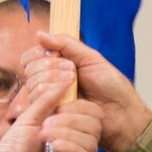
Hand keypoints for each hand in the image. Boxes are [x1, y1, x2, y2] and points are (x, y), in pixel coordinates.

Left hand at [0, 69, 101, 151]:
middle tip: (46, 124)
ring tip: (43, 136)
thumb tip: (67, 78)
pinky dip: (71, 148)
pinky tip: (54, 148)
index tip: (57, 108)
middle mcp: (77, 145)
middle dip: (70, 119)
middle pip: (94, 125)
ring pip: (91, 141)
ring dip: (66, 133)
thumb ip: (48, 99)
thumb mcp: (29, 117)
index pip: (91, 113)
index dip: (78, 106)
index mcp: (69, 128)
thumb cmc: (12, 150)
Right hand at [22, 33, 151, 151]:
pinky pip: (39, 104)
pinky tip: (68, 97)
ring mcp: (48, 102)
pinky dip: (52, 95)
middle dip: (50, 67)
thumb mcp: (90, 57)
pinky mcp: (51, 117)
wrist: (121, 111)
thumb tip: (39, 34)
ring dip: (54, 81)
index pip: (29, 58)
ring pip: (33, 87)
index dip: (39, 54)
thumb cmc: (110, 86)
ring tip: (74, 85)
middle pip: (30, 71)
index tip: (58, 55)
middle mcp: (48, 84)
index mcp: (54, 67)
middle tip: (73, 72)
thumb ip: (65, 44)